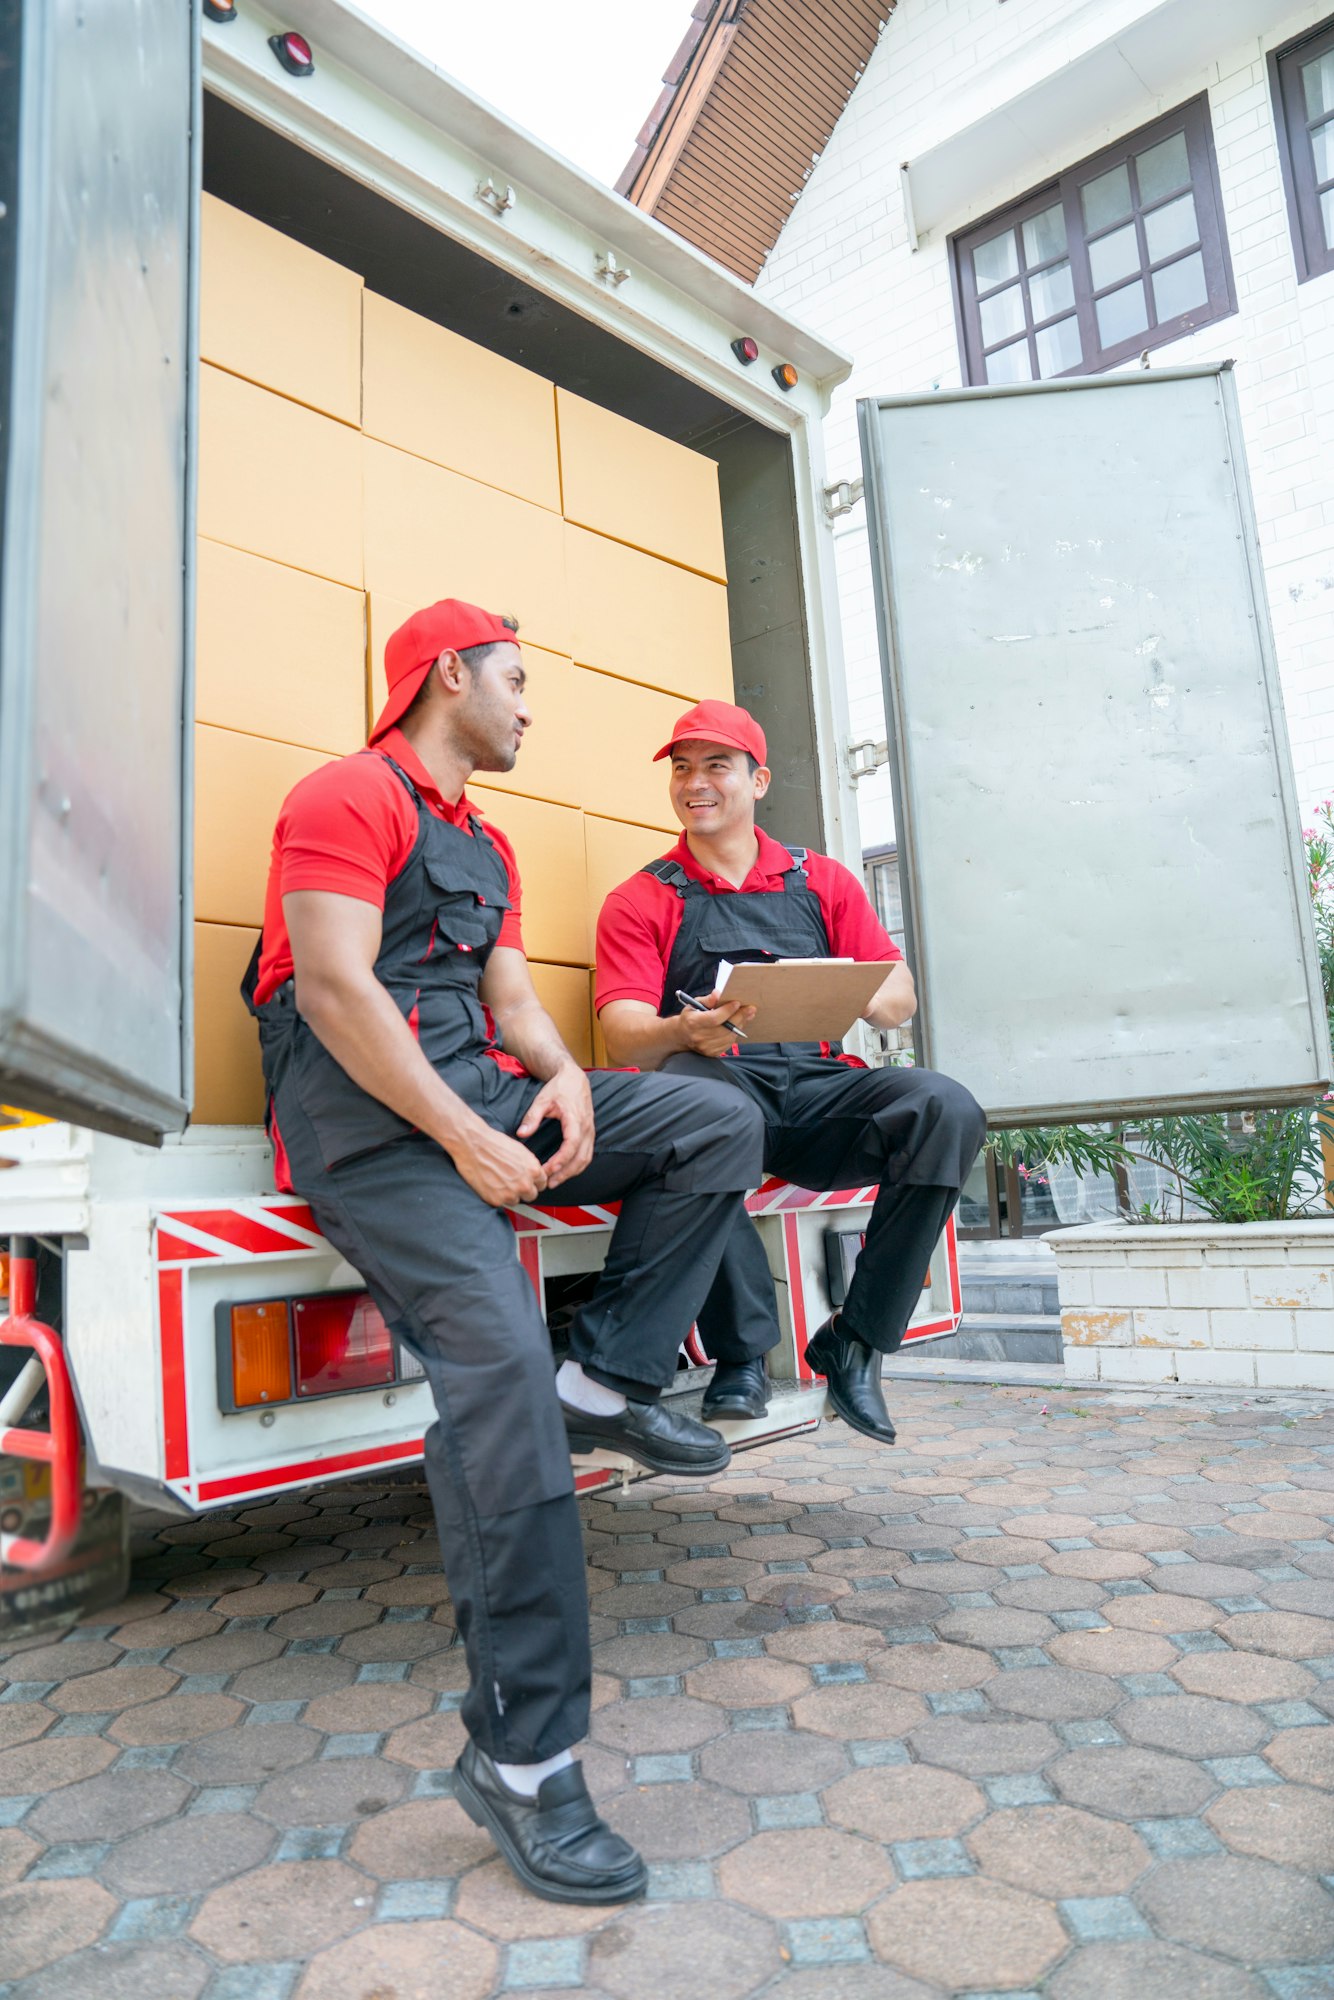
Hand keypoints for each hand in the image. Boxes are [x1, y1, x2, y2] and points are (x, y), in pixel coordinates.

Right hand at [450, 1120, 549, 1207]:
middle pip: (531, 1195)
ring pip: (515, 1201)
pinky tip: (490, 1183)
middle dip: (523, 1190)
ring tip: (498, 1181)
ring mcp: (510, 1194)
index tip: (528, 1182)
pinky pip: (500, 1203)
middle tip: (512, 1183)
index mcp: (533, 1170)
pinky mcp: (495, 1200)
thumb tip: (531, 1174)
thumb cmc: (493, 1143)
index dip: (534, 1182)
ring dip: (509, 1194)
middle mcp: (524, 1184)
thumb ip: (529, 1166)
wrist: (472, 1144)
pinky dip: (495, 1196)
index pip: (542, 1184)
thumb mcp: (520, 1151)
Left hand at [516, 1061, 594, 1187]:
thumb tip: (521, 1134)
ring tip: (554, 1181)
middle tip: (548, 1183)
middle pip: (581, 1157)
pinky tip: (563, 1172)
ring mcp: (590, 1131)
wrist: (574, 1078)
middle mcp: (587, 1127)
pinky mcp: (589, 1133)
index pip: (572, 1144)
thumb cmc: (559, 1087)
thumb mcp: (542, 1099)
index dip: (561, 1160)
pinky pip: (587, 1154)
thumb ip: (532, 1117)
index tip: (548, 1170)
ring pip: (586, 1159)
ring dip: (572, 1172)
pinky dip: (576, 1166)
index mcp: (575, 1118)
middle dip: (566, 1173)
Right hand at [677, 991, 756, 1058]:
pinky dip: (735, 1033)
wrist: (682, 1036)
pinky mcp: (712, 1053)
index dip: (727, 1011)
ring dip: (740, 1025)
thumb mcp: (694, 1004)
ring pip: (729, 1036)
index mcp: (693, 1023)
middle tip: (750, 1008)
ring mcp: (706, 1047)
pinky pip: (728, 1043)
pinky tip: (738, 1025)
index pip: (714, 1018)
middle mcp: (699, 1037)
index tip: (737, 1003)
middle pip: (725, 1028)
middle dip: (739, 1017)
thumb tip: (718, 994)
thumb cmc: (690, 1017)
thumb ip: (707, 999)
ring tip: (747, 1015)